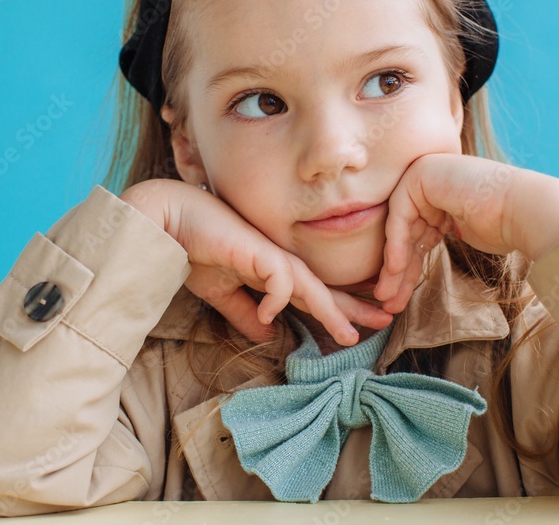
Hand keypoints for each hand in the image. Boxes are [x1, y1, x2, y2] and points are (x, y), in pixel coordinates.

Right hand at [121, 179, 391, 345]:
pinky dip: (279, 298)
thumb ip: (247, 314)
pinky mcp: (257, 251)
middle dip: (355, 307)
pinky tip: (272, 315)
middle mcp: (279, 262)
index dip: (339, 310)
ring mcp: (270, 255)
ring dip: (333, 310)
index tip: (359, 330)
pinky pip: (279, 280)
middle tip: (387, 320)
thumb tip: (268, 337)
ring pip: (311, 287)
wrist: (171, 222)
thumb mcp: (224, 294)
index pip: (314, 294)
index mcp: (273, 271)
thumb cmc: (196, 251)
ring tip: (352, 334)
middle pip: (324, 289)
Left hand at [373, 153, 523, 312]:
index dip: (407, 269)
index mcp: (439, 193)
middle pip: (406, 235)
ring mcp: (423, 175)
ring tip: (388, 297)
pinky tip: (394, 270)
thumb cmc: (505, 226)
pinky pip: (399, 217)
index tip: (398, 299)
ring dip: (394, 267)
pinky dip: (396, 245)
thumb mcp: (460, 233)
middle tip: (389, 301)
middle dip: (398, 272)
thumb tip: (412, 256)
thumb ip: (433, 235)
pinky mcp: (420, 176)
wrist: (525, 211)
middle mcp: (428, 181)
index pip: (415, 236)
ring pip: (399, 230)